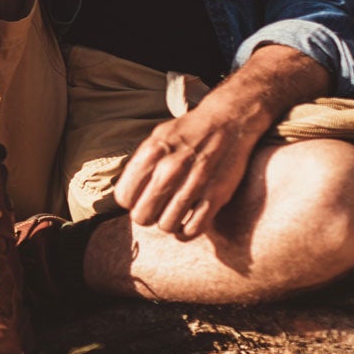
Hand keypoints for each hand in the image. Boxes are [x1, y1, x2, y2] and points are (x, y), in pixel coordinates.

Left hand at [112, 94, 267, 239]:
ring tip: (172, 213)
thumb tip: (126, 194)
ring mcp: (194, 183)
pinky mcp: (216, 195)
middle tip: (156, 209)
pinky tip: (185, 225)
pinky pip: (193, 229)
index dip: (131, 201)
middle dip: (147, 216)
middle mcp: (170, 169)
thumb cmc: (189, 132)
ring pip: (166, 225)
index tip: (140, 198)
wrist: (229, 120)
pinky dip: (186, 233)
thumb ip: (141, 164)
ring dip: (168, 223)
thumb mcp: (157, 137)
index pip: (124, 197)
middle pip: (142, 216)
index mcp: (151, 153)